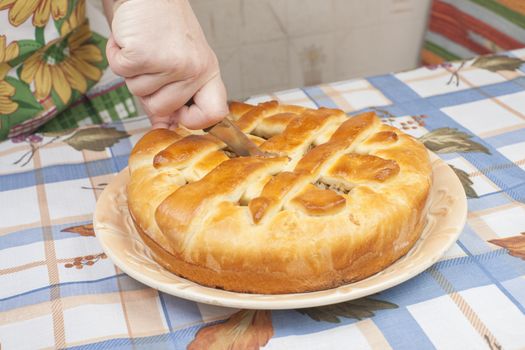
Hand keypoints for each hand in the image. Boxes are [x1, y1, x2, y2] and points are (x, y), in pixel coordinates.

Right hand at [106, 0, 227, 128]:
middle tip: (152, 60)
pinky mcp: (145, 55)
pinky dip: (117, 55)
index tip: (177, 115)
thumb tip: (162, 127)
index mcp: (208, 72)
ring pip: (138, 92)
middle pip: (162, 108)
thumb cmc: (164, 26)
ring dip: (132, 70)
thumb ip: (173, 96)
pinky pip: (121, 72)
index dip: (193, 121)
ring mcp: (171, 63)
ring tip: (144, 44)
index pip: (214, 113)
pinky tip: (129, 38)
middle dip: (147, 90)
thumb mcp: (179, 62)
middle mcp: (195, 70)